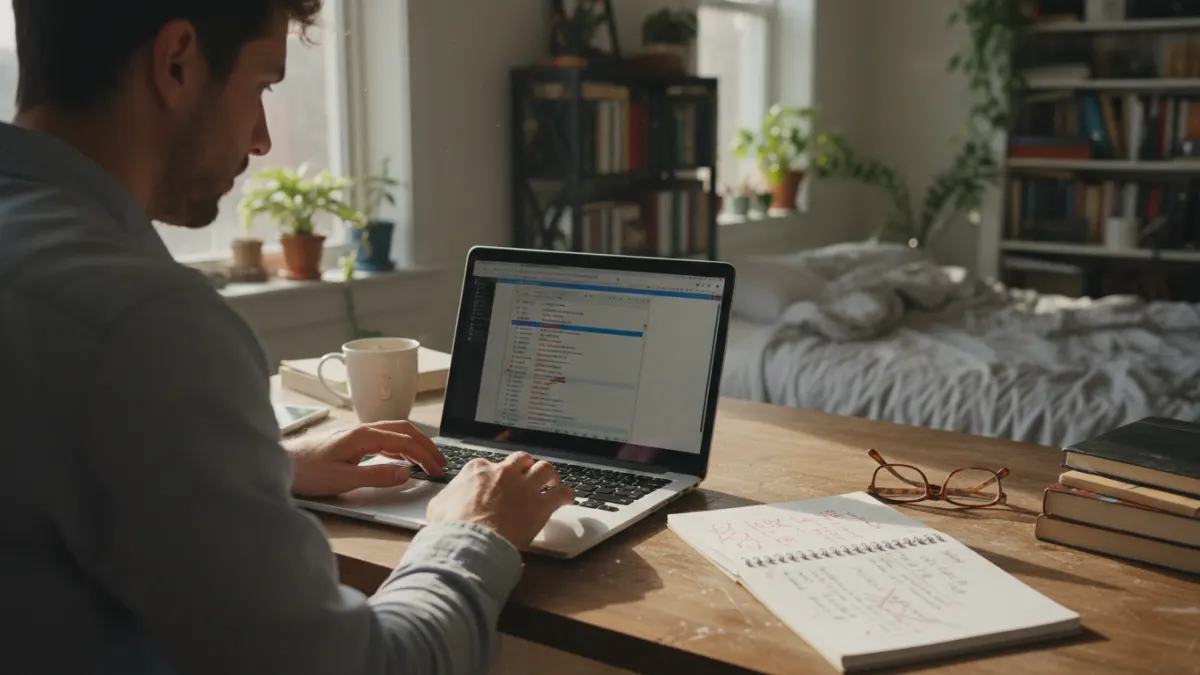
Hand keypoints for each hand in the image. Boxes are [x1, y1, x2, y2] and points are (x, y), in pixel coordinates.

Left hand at [286, 421, 446, 497]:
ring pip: (395, 433)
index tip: (436, 469)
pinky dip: (401, 447)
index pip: (404, 441)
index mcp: (363, 436)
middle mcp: (362, 430)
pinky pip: (384, 439)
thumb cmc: (306, 471)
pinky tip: (403, 458)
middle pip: (404, 430)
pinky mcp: (351, 442)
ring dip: (415, 444)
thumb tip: (405, 473)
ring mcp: (357, 434)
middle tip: (440, 461)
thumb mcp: (343, 479)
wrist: (279, 463)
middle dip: (426, 445)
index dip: (424, 455)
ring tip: (428, 459)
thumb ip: (376, 476)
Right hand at [426, 452, 574, 548]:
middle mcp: (504, 472)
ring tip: (551, 481)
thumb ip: (446, 498)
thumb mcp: (438, 508)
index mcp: (478, 470)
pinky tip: (567, 499)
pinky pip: (561, 493)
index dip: (495, 474)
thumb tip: (445, 501)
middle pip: (521, 460)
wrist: (471, 541)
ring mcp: (524, 486)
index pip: (490, 464)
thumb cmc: (453, 527)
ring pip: (544, 469)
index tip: (497, 482)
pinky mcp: (541, 504)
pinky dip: (566, 495)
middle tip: (527, 477)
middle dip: (525, 467)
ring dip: (549, 475)